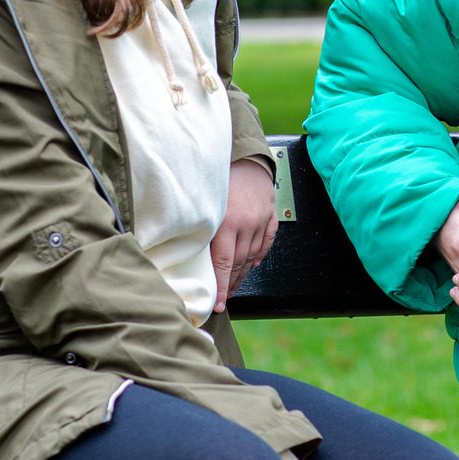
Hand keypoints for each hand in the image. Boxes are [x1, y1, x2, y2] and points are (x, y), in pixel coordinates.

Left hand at [211, 158, 278, 311]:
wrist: (245, 154)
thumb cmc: (219, 176)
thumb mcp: (203, 202)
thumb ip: (200, 227)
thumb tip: (187, 253)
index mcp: (227, 222)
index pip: (223, 264)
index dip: (221, 287)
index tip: (218, 304)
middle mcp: (246, 224)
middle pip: (238, 264)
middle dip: (230, 284)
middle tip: (223, 299)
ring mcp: (261, 221)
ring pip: (252, 257)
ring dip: (242, 274)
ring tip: (233, 286)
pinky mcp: (271, 216)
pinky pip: (267, 243)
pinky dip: (260, 256)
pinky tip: (252, 265)